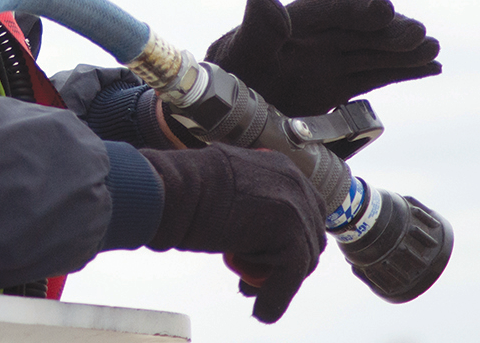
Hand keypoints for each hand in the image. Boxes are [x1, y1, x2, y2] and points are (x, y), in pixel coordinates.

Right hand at [142, 145, 325, 322]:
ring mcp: (295, 207)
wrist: (171, 188)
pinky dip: (276, 298)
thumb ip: (252, 199)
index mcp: (280, 167)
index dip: (286, 237)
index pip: (303, 209)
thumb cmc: (185, 187)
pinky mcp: (290, 234)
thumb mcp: (228, 185)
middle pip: (308, 235)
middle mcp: (294, 182)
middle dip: (284, 260)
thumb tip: (253, 228)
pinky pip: (291, 276)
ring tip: (249, 289)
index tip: (267, 255)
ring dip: (279, 280)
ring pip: (302, 258)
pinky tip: (261, 311)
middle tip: (255, 277)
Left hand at [205, 0, 441, 116]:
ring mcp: (326, 63)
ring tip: (432, 50)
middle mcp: (312, 39)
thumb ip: (254, 31)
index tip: (383, 9)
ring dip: (403, 49)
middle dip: (389, 30)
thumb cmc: (222, 83)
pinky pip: (374, 74)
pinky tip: (431, 66)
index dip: (356, 6)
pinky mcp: (335, 88)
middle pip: (358, 28)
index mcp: (289, 24)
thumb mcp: (237, 56)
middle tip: (419, 36)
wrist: (216, 120)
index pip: (329, 7)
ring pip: (372, 51)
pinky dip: (402, 70)